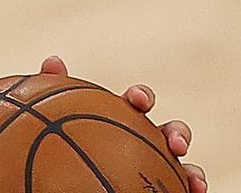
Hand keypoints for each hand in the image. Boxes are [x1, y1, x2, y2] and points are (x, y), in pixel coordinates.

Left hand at [41, 55, 207, 192]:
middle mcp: (143, 140)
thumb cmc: (52, 141)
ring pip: (181, 167)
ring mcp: (151, 165)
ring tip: (194, 180)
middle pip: (168, 132)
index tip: (136, 100)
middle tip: (174, 143)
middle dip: (177, 133)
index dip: (141, 97)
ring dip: (192, 170)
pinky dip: (187, 192)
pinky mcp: (156, 186)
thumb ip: (51, 93)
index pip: (137, 102)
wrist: (52, 175)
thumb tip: (53, 61)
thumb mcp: (46, 117)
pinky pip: (176, 190)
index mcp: (120, 117)